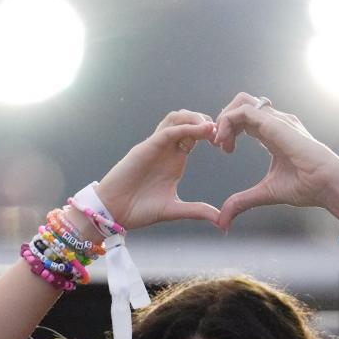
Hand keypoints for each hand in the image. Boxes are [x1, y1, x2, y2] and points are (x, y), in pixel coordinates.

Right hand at [95, 110, 219, 229]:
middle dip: (206, 121)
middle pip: (187, 120)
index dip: (211, 134)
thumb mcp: (174, 210)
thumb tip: (220, 221)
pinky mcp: (146, 147)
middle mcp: (166, 149)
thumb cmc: (138, 211)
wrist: (113, 213)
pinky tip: (201, 130)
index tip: (226, 143)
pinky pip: (168, 130)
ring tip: (211, 127)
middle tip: (223, 131)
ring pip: (176, 118)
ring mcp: (155, 146)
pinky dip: (186, 127)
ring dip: (195, 118)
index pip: (195, 136)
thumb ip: (197, 211)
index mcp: (174, 160)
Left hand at [213, 92, 338, 229]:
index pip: (245, 119)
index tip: (224, 150)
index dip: (228, 129)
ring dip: (224, 119)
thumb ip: (242, 202)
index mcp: (274, 134)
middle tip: (219, 144)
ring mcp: (277, 120)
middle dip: (223, 120)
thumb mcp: (265, 193)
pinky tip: (226, 143)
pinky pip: (245, 111)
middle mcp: (275, 122)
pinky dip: (228, 122)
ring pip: (242, 101)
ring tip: (221, 143)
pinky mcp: (276, 124)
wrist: (329, 185)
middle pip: (242, 103)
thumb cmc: (308, 187)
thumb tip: (224, 221)